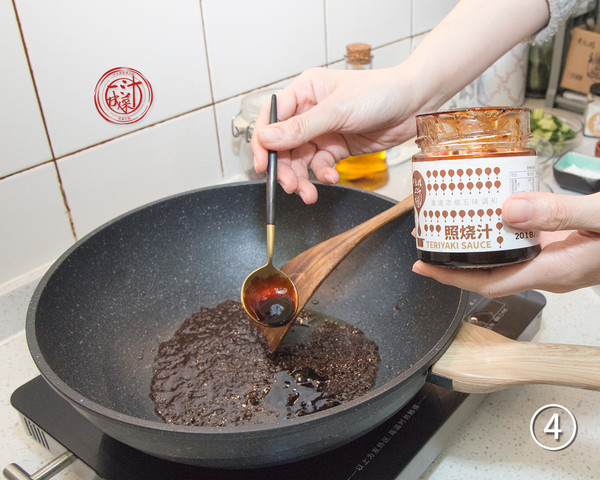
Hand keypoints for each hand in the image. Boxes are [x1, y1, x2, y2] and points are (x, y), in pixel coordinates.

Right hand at [250, 66, 419, 203]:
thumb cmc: (380, 93)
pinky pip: (321, 165)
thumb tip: (266, 137)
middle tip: (290, 185)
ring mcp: (323, 130)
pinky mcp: (337, 146)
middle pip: (284, 144)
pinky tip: (331, 177)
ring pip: (301, 159)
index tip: (262, 164)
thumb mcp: (336, 110)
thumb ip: (300, 128)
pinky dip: (323, 175)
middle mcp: (310, 111)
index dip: (263, 142)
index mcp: (304, 91)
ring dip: (302, 177)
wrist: (414, 105)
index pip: (272, 117)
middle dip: (285, 167)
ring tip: (307, 193)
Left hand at [412, 191, 599, 296]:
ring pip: (503, 258)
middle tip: (425, 239)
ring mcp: (556, 259)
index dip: (452, 278)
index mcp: (556, 270)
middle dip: (453, 262)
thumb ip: (559, 214)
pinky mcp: (562, 245)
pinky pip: (521, 243)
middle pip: (489, 273)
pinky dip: (498, 231)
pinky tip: (488, 214)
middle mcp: (551, 269)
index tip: (422, 267)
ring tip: (447, 225)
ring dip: (472, 245)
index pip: (489, 283)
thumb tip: (506, 212)